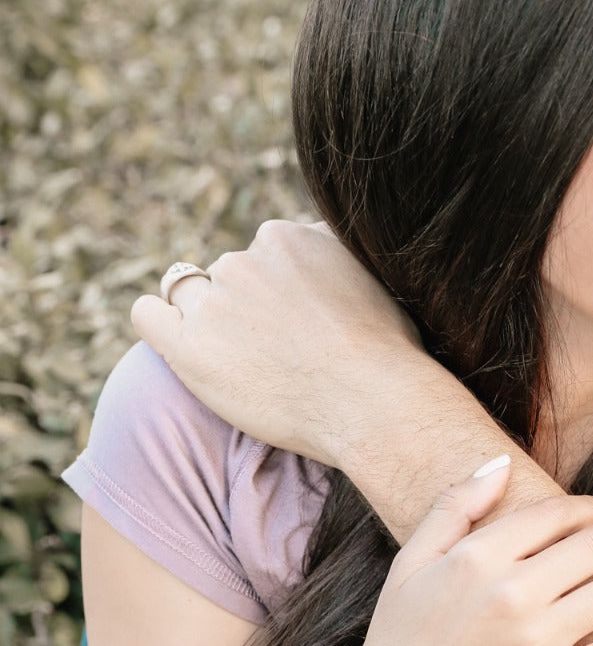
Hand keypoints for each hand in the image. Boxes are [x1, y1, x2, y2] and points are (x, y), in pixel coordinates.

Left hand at [132, 221, 425, 464]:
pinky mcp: (191, 349)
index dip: (282, 291)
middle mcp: (245, 260)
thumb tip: (320, 254)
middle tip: (280, 354)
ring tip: (246, 363)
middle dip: (247, 307)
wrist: (376, 406)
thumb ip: (335, 259)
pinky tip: (178, 342)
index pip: (268, 254)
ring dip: (210, 321)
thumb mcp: (375, 279)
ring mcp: (216, 304)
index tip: (300, 325)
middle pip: (230, 275)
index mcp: (287, 238)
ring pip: (192, 296)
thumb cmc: (391, 356)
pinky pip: (148, 316)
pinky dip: (158, 323)